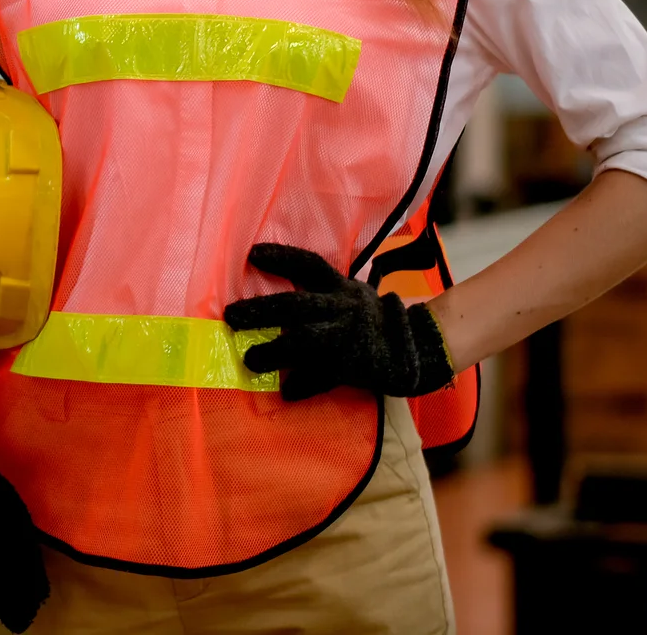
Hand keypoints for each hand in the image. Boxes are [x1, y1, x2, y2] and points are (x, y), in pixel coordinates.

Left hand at [223, 244, 454, 401]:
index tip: (252, 253)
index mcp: (341, 288)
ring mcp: (347, 338)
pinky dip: (304, 385)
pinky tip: (286, 393)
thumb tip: (276, 295)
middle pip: (296, 306)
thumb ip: (320, 293)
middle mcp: (342, 309)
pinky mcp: (352, 366)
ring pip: (304, 342)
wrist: (416, 347)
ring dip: (274, 351)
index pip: (310, 265)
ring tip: (249, 360)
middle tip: (230, 316)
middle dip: (261, 310)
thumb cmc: (371, 318)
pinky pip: (323, 377)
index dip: (282, 257)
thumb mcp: (350, 295)